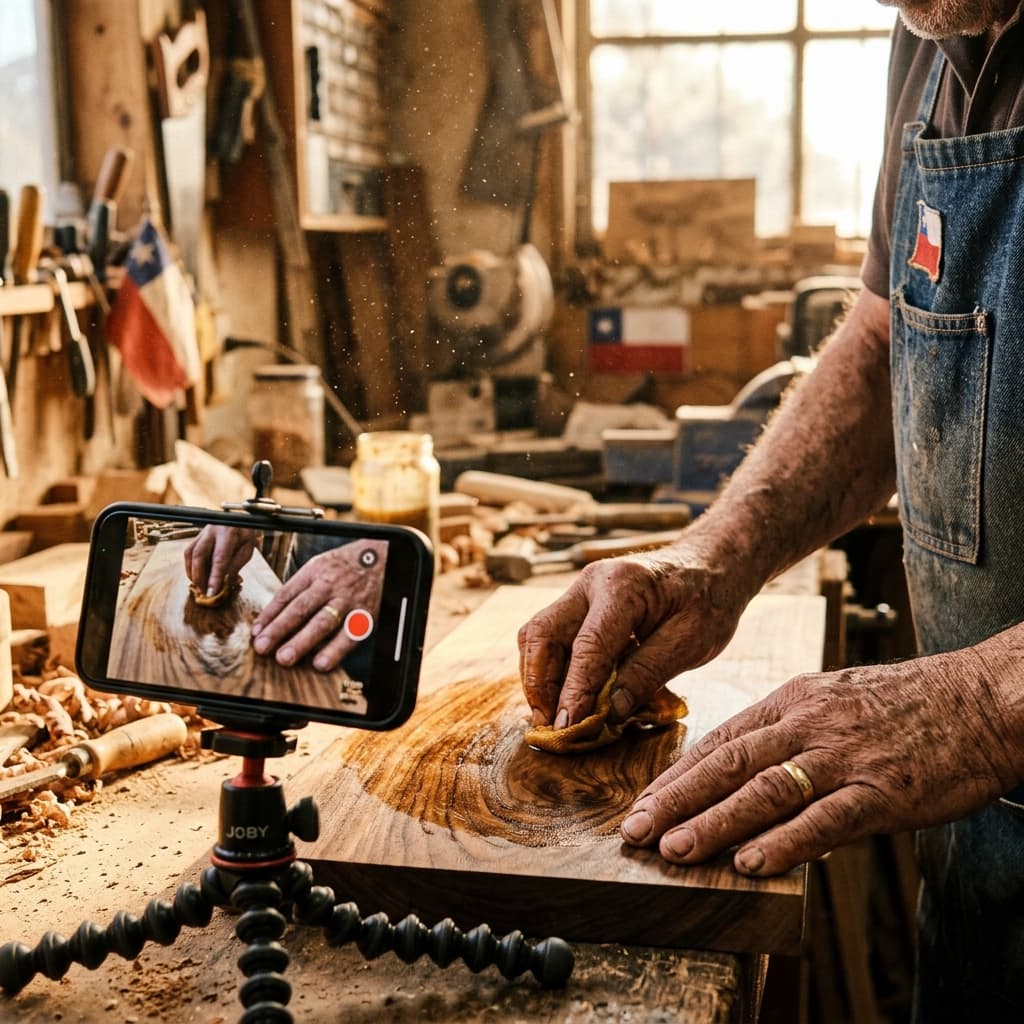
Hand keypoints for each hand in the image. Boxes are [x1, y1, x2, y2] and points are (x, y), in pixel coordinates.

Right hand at [184, 525, 259, 597]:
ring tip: (199, 586)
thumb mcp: (248, 547)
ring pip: (190, 553)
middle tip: (203, 592)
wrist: (238, 517)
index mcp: (228, 532)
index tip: (212, 592)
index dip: (215, 576)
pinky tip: (197, 576)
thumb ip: (237, 563)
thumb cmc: (245, 533)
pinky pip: (189, 552)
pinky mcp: (197, 536)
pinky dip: (191, 567)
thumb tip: (225, 580)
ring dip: (192, 573)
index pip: (219, 557)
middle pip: (199, 554)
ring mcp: (202, 532)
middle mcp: (212, 530)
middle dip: (199, 576)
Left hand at [252, 540, 387, 671]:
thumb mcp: (320, 565)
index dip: (269, 615)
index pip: (287, 594)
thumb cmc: (346, 565)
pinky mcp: (365, 614)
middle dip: (279, 630)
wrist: (383, 557)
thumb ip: (300, 588)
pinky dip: (334, 651)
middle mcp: (330, 585)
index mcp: (315, 571)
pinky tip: (320, 663)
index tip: (256, 633)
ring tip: (284, 658)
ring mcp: (348, 600)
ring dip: (302, 642)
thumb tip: (274, 616)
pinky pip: (348, 635)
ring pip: (322, 623)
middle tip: (263, 647)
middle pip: (301, 609)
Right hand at [517, 537, 753, 729]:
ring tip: (551, 715)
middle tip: (550, 724)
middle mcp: (591, 582)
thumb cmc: (708, 600)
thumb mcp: (692, 641)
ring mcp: (580, 590)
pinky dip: (550, 668)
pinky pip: (551, 635)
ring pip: (538, 634)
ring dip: (538, 677)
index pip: (588, 646)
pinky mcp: (579, 603)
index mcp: (623, 586)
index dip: (574, 690)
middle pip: (542, 633)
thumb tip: (610, 713)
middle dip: (539, 683)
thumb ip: (649, 673)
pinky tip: (563, 695)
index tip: (568, 727)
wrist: (710, 565)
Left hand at [619, 647, 1023, 875]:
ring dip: (713, 822)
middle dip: (674, 799)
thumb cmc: (909, 703)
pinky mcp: (883, 791)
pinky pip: (825, 819)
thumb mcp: (836, 700)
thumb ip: (791, 733)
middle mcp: (809, 724)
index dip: (676, 773)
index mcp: (793, 700)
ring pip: (764, 790)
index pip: (720, 738)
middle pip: (727, 762)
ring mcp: (844, 757)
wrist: (984, 696)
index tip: (641, 800)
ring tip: (672, 849)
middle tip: (633, 830)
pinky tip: (749, 862)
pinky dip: (784, 842)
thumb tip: (749, 775)